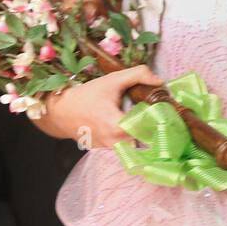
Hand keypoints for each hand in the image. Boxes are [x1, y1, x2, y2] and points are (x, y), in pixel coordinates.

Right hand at [31, 64, 163, 148]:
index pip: (150, 128)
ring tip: (144, 116)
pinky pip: (124, 144)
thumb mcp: (113, 80)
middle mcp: (115, 142)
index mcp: (118, 126)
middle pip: (146, 137)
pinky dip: (129, 135)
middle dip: (154, 125)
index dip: (161, 118)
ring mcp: (109, 149)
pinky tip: (129, 123)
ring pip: (136, 143)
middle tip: (158, 111)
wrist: (60, 111)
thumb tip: (160, 81)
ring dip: (142, 131)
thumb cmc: (87, 94)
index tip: (166, 109)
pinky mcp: (105, 150)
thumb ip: (138, 75)